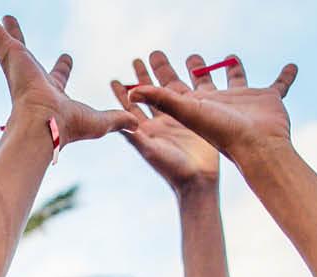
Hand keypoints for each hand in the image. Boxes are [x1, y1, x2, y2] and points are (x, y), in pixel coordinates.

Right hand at [0, 0, 134, 144]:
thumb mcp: (99, 122)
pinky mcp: (8, 54)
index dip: (63, 67)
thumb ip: (116, 120)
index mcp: (49, 90)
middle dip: (17, 37)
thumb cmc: (68, 128)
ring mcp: (16, 64)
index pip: (57, 75)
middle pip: (22, 51)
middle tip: (12, 21)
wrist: (44, 126)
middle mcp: (29, 76)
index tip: (68, 58)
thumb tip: (136, 126)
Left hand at [111, 54, 221, 190]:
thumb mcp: (151, 150)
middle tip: (138, 58)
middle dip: (144, 76)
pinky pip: (200, 90)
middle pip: (152, 93)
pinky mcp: (203, 115)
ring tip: (164, 57)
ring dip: (169, 73)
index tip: (114, 79)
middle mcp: (164, 121)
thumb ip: (135, 136)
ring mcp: (183, 118)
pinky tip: (201, 64)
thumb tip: (118, 120)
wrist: (200, 180)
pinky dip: (200, 76)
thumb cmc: (173, 169)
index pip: (131, 107)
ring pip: (174, 89)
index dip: (122, 93)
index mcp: (148, 129)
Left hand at [127, 51, 297, 163]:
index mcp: (195, 107)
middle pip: (199, 83)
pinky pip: (279, 85)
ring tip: (228, 56)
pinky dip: (286, 77)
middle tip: (188, 56)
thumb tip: (132, 90)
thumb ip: (159, 99)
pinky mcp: (268, 101)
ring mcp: (243, 103)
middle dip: (191, 69)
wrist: (257, 151)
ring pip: (235, 82)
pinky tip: (291, 67)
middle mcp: (216, 104)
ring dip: (232, 70)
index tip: (146, 58)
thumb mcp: (185, 114)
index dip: (156, 73)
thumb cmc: (221, 134)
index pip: (169, 87)